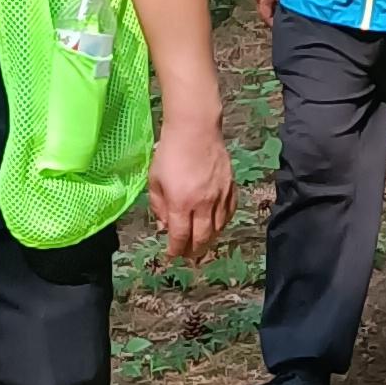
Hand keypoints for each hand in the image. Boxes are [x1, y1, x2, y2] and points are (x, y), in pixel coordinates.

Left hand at [149, 111, 235, 265]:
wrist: (195, 128)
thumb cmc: (170, 152)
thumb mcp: (155, 180)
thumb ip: (158, 206)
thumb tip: (164, 226)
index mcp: (181, 203)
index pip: (179, 237)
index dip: (175, 250)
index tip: (172, 255)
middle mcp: (203, 204)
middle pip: (201, 238)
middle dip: (193, 251)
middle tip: (188, 255)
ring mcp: (219, 197)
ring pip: (218, 228)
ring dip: (209, 240)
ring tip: (202, 243)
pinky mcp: (230, 187)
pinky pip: (229, 213)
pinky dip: (223, 223)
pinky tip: (217, 225)